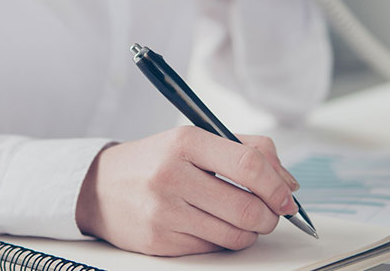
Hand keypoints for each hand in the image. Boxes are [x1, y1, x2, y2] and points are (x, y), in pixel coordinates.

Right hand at [75, 127, 300, 255]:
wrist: (100, 187)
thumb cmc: (157, 161)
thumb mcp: (195, 141)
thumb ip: (246, 150)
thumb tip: (289, 183)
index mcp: (186, 142)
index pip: (248, 165)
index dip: (277, 186)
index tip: (287, 197)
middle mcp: (172, 175)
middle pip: (246, 207)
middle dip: (270, 216)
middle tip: (271, 214)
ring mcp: (164, 211)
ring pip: (234, 235)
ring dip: (250, 232)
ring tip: (243, 220)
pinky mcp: (159, 242)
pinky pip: (211, 249)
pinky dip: (223, 241)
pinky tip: (212, 227)